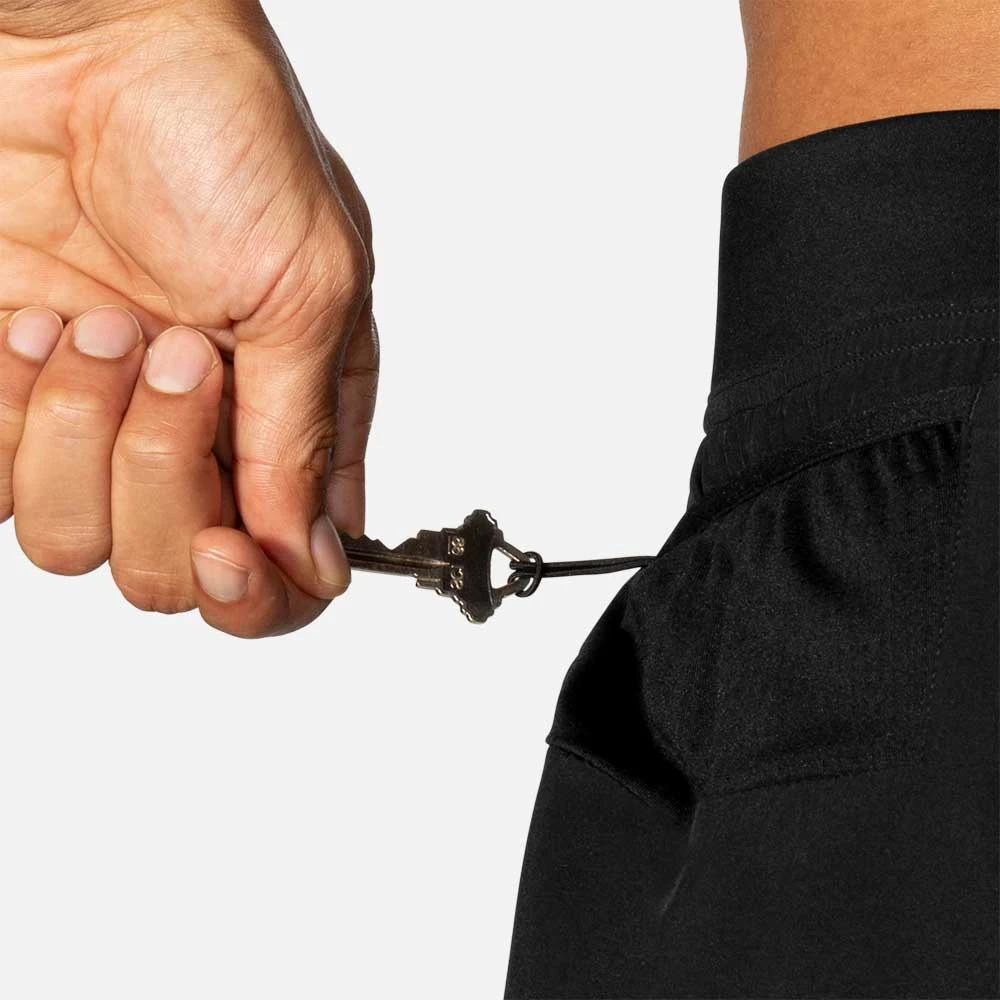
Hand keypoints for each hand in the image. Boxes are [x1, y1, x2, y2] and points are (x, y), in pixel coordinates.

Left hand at [0, 1, 377, 635]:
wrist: (82, 40)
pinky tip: (38, 328)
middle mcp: (205, 437)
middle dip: (162, 480)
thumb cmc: (220, 132)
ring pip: (74, 543)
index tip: (234, 549)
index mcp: (295, 416)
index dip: (260, 591)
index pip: (288, 569)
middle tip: (182, 365)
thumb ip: (305, 435)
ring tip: (103, 326)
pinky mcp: (18, 399)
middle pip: (173, 574)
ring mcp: (109, 424)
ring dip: (83, 435)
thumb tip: (315, 558)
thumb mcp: (306, 284)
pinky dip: (11, 418)